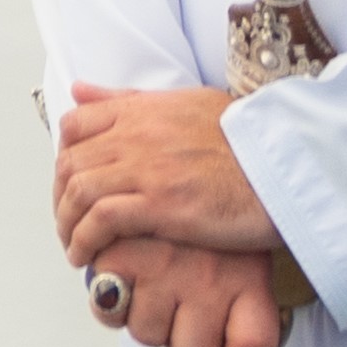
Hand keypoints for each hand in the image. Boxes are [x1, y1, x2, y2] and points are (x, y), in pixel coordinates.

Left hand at [52, 80, 281, 269]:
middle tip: (69, 222)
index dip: (65, 158)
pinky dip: (84, 240)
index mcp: (143, 109)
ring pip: (77, 192)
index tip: (71, 184)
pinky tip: (87, 258)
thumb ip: (131, 99)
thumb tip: (81, 88)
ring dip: (67, 224)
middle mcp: (136, 134)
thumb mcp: (187, 103)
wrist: (286, 166)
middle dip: (60, 197)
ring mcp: (146, 168)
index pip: (76, 125)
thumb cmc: (247, 139)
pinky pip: (100, 220)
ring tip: (74, 247)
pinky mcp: (159, 203)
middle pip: (70, 163)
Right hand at [94, 235, 297, 346]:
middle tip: (184, 313)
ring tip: (155, 291)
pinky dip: (113, 309)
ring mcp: (164, 264)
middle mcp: (209, 274)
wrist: (183, 176)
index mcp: (250, 281)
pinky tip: (126, 287)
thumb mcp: (250, 287)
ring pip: (148, 336)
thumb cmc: (216, 245)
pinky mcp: (121, 254)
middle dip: (184, 345)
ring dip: (148, 325)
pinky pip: (109, 312)